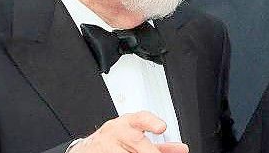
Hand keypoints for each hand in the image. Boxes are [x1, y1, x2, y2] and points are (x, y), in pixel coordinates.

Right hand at [69, 111, 187, 152]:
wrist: (88, 148)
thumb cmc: (115, 140)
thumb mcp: (134, 136)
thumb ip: (158, 144)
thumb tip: (181, 149)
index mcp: (128, 123)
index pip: (141, 118)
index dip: (152, 122)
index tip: (161, 127)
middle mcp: (117, 131)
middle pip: (137, 140)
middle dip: (150, 151)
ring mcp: (106, 144)